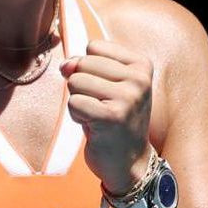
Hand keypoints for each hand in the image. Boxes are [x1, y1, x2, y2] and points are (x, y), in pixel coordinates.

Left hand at [59, 39, 154, 193]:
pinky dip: (76, 115)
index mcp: (141, 64)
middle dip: (82, 86)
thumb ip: (84, 65)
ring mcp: (128, 97)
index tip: (107, 90)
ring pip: (75, 81)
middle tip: (101, 106)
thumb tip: (65, 65)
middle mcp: (139, 78)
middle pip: (83, 63)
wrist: (129, 161)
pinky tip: (94, 126)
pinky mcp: (112, 116)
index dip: (89, 69)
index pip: (93, 47)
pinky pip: (74, 102)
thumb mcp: (105, 84)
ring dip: (79, 101)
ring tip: (97, 116)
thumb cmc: (114, 118)